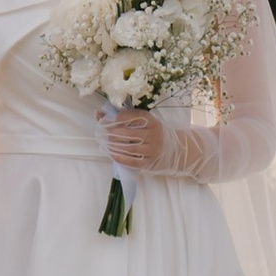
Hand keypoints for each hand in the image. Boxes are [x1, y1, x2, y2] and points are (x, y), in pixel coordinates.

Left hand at [99, 109, 214, 181]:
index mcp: (151, 121)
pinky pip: (131, 161)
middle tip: (101, 132)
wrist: (176, 149)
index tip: (104, 119)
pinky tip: (111, 153)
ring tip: (104, 142)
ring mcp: (151, 150)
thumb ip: (125, 117)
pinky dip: (118, 157)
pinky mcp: (149, 162)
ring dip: (112, 146)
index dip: (115, 118)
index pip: (131, 117)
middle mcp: (153, 134)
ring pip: (128, 148)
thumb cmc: (155, 132)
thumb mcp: (146, 121)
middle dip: (110, 133)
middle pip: (127, 133)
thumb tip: (99, 113)